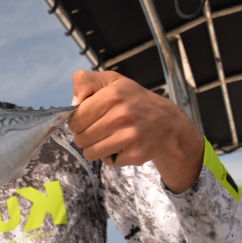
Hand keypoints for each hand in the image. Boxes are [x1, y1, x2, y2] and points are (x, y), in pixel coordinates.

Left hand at [68, 70, 203, 192]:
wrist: (167, 123)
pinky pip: (108, 162)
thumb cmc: (133, 101)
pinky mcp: (136, 154)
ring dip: (95, 149)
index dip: (77, 123)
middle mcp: (121, 115)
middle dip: (85, 137)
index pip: (75, 120)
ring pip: (90, 153)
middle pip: (80, 139)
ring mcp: (130, 136)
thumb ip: (85, 81)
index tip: (86, 121)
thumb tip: (74, 101)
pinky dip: (112, 157)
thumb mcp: (111, 81)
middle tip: (99, 130)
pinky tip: (123, 146)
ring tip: (108, 138)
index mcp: (111, 96)